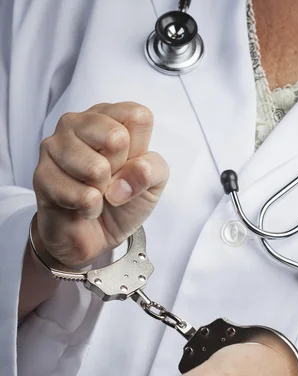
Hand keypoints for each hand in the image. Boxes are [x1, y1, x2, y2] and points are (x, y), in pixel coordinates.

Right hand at [33, 102, 168, 266]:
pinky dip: (90, 209)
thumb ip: (153, 169)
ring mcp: (55, 145)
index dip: (140, 150)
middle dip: (120, 170)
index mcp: (108, 115)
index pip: (138, 116)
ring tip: (95, 192)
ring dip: (103, 192)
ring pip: (96, 168)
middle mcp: (77, 122)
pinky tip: (81, 206)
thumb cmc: (121, 199)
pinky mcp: (42, 174)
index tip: (128, 164)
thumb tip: (135, 170)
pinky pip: (82, 196)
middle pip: (117, 137)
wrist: (95, 235)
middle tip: (109, 180)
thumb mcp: (153, 183)